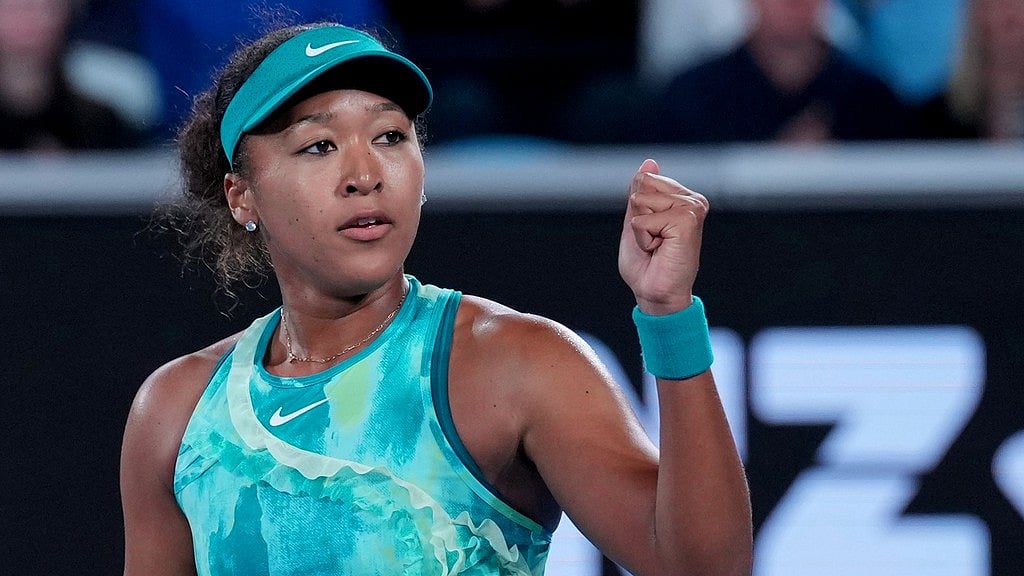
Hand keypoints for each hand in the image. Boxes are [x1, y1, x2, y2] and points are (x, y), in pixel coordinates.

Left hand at [618, 159, 707, 315]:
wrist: (656, 293)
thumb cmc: (647, 264)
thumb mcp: (636, 221)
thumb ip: (641, 192)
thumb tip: (650, 163)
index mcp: (682, 198)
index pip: (643, 180)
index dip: (636, 211)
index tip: (651, 233)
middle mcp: (692, 200)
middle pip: (642, 187)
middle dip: (638, 218)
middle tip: (654, 241)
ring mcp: (692, 208)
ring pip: (641, 202)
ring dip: (640, 230)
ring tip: (658, 246)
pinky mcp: (687, 220)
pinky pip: (643, 219)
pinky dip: (643, 238)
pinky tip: (660, 250)